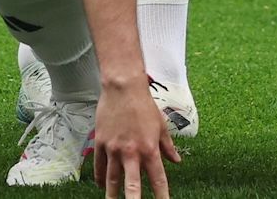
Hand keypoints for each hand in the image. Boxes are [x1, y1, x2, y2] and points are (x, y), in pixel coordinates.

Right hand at [93, 81, 179, 198]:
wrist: (123, 88)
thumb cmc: (144, 105)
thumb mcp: (161, 126)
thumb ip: (168, 147)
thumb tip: (177, 160)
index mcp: (149, 149)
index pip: (158, 179)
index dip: (161, 195)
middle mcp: (132, 153)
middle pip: (132, 185)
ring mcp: (114, 149)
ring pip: (112, 178)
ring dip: (112, 194)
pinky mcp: (101, 142)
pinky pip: (99, 164)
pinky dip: (99, 177)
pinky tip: (100, 185)